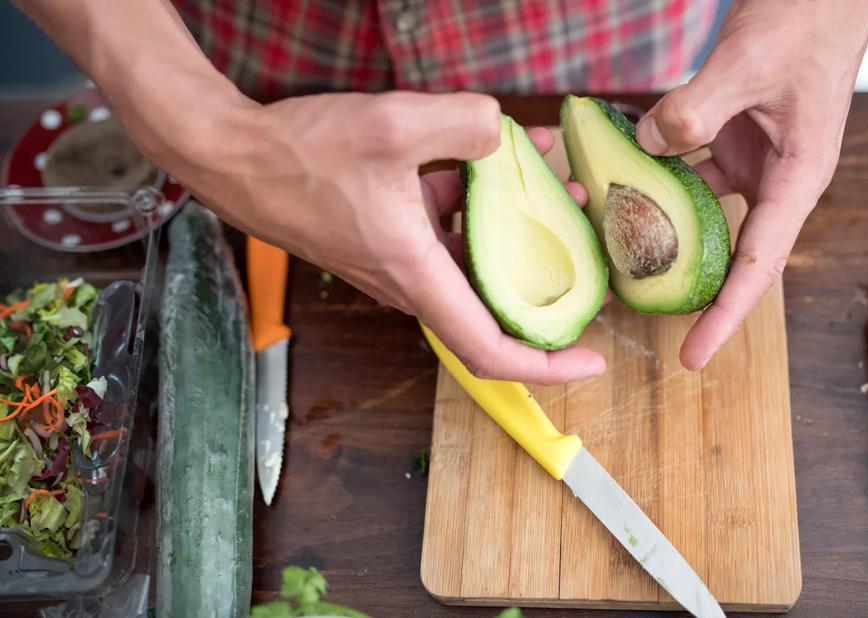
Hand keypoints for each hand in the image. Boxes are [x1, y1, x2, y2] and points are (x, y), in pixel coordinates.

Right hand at [177, 92, 604, 383]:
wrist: (234, 156)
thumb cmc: (298, 156)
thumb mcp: (390, 126)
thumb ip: (462, 124)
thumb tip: (502, 133)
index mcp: (416, 274)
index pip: (490, 348)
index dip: (548, 366)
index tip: (594, 361)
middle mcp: (412, 278)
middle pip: (495, 303)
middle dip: (551, 281)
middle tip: (595, 252)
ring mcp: (402, 257)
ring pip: (478, 258)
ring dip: (521, 229)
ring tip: (558, 187)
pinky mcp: (393, 231)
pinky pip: (452, 227)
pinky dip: (483, 201)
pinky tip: (503, 153)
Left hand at [637, 0, 867, 368]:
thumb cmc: (804, 23)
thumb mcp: (749, 63)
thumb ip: (697, 106)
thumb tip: (646, 145)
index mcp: (798, 179)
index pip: (759, 265)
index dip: (726, 315)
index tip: (693, 356)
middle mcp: (776, 181)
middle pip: (728, 253)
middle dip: (686, 285)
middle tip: (633, 310)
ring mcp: (752, 162)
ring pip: (701, 213)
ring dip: (660, 228)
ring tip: (612, 250)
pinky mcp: (732, 140)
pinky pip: (687, 170)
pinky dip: (655, 175)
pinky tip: (617, 174)